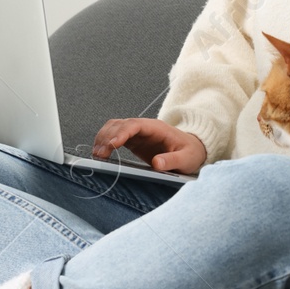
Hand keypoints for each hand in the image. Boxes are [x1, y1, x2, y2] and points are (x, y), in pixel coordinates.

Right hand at [91, 118, 206, 174]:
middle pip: (120, 125)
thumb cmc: (191, 152)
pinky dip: (105, 143)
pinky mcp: (133, 141)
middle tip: (100, 154)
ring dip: (103, 138)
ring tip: (97, 154)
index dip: (121, 133)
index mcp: (157, 128)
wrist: (192, 149)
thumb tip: (157, 163)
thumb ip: (172, 160)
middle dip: (107, 137)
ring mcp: (138, 133)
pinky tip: (100, 153)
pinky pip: (115, 137)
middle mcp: (145, 128)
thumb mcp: (186, 158)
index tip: (112, 144)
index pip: (135, 125)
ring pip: (114, 128)